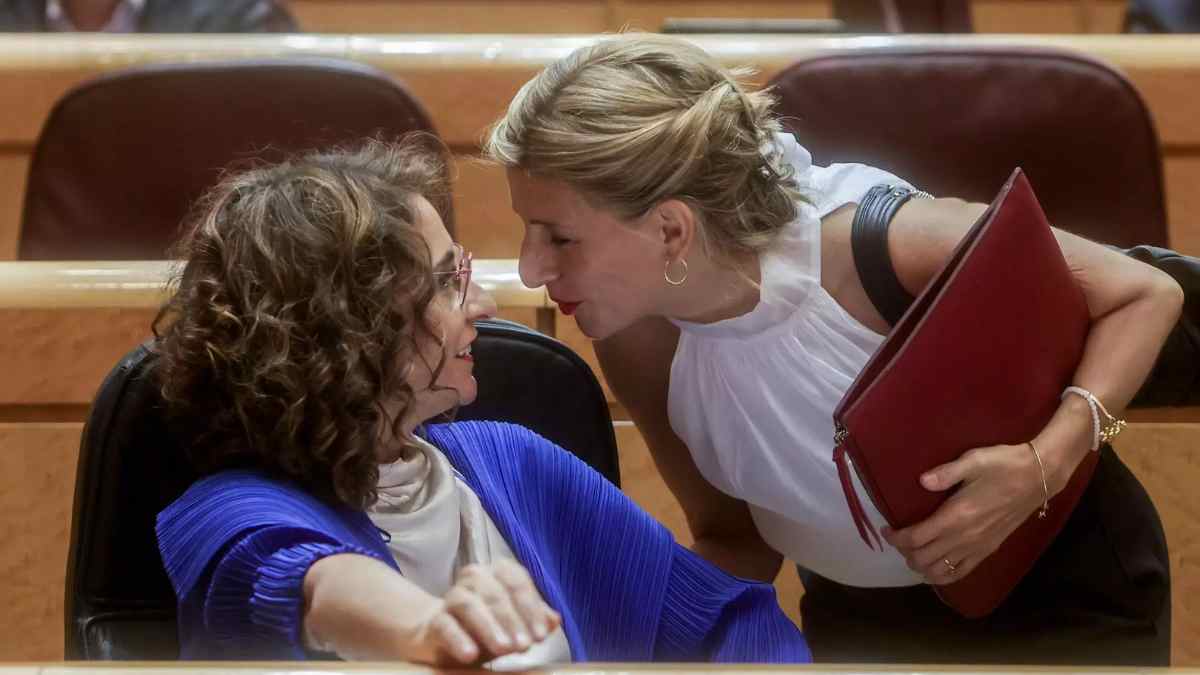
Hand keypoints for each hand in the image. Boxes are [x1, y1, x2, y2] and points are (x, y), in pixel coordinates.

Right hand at [407, 559, 561, 664]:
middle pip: (495, 594)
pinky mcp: (434, 620)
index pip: (517, 582)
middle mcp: (474, 578)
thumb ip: (536, 619)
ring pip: (470, 606)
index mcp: (497, 572)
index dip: (531, 608)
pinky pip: (445, 626)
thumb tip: (554, 620)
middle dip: (513, 621)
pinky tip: (470, 655)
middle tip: (525, 645)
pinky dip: (458, 639)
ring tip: (504, 649)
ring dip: (489, 628)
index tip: (541, 635)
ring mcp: (452, 597)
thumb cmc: (487, 624)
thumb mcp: (515, 622)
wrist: (440, 633)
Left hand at [881, 443, 1047, 585]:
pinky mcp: (989, 550)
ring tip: (913, 552)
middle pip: (923, 559)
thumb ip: (945, 473)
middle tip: (898, 539)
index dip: (896, 538)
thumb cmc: (1003, 465)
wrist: (1038, 477)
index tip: (886, 530)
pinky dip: (944, 575)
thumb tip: (921, 481)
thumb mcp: (973, 461)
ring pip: (940, 571)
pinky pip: (962, 573)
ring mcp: (978, 547)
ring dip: (921, 566)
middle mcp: (965, 537)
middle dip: (905, 552)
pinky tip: (936, 568)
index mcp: (956, 516)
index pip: (916, 538)